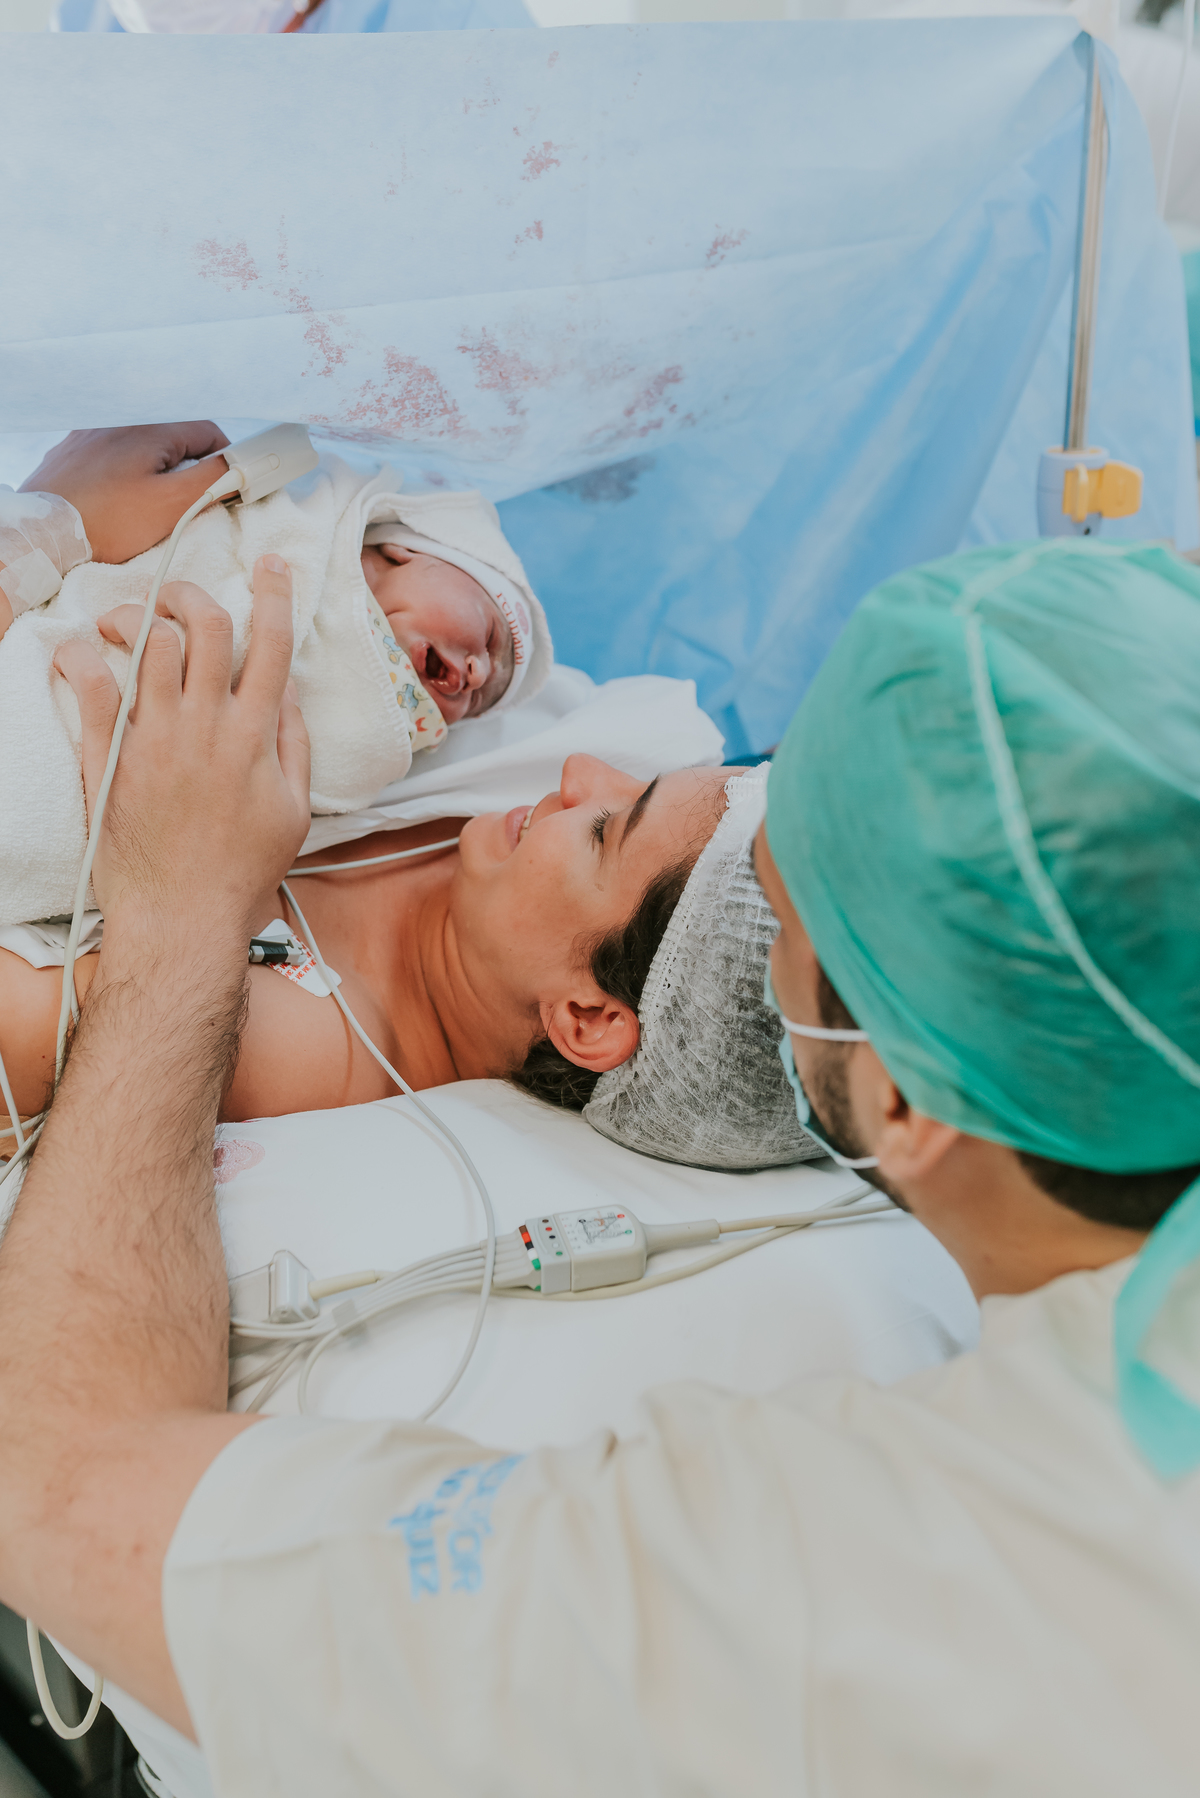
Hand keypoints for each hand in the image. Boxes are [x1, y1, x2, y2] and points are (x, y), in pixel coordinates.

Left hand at [20, 424, 230, 563]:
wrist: (44, 534)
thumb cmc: (106, 522)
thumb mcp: (172, 505)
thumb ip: (212, 480)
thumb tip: (240, 465)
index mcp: (150, 429)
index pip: (208, 432)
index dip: (226, 460)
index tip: (228, 486)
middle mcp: (120, 421)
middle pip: (175, 439)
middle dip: (189, 468)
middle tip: (187, 504)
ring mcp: (92, 433)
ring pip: (144, 447)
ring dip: (156, 471)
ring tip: (149, 506)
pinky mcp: (73, 450)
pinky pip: (114, 455)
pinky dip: (126, 473)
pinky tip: (118, 500)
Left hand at [53, 557, 309, 932]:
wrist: (182, 919)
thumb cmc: (241, 876)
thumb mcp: (294, 814)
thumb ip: (294, 749)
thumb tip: (290, 698)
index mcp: (255, 737)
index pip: (270, 646)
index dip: (274, 596)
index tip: (271, 567)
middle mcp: (204, 727)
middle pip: (203, 626)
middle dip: (192, 592)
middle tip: (181, 597)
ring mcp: (153, 740)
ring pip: (147, 644)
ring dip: (137, 617)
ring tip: (127, 622)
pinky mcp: (109, 759)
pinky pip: (91, 690)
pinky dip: (81, 658)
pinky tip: (79, 650)